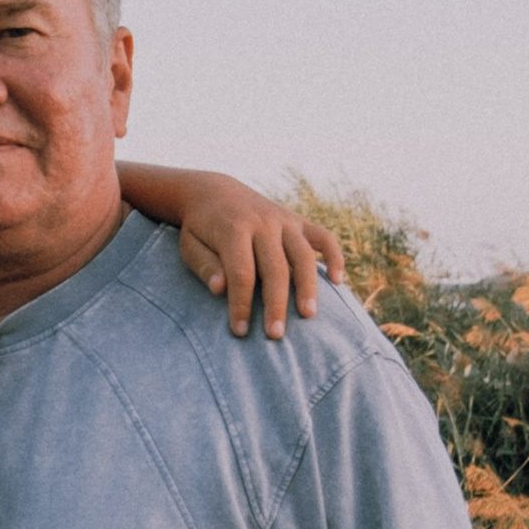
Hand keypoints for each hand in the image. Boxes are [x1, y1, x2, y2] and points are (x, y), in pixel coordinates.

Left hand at [176, 181, 343, 339]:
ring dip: (307, 286)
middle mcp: (263, 223)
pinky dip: (334, 256)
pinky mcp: (298, 221)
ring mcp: (284, 220)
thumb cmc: (201, 229)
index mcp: (234, 229)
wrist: (215, 192)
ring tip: (308, 315)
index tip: (240, 331)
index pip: (241, 273)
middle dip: (276, 304)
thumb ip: (205, 266)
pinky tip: (338, 281)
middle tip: (275, 336)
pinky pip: (323, 237)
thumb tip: (220, 289)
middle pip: (275, 268)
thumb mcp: (190, 246)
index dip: (241, 304)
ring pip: (302, 255)